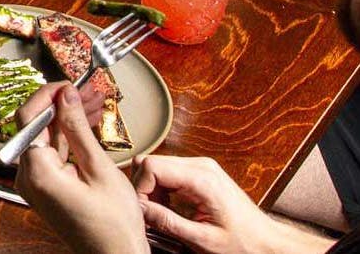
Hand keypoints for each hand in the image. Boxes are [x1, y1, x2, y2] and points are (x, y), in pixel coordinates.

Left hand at [15, 85, 147, 253]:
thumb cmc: (114, 225)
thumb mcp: (100, 169)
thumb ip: (78, 129)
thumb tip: (66, 96)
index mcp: (37, 172)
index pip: (28, 118)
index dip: (46, 95)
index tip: (66, 84)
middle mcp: (28, 177)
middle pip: (36, 127)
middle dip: (60, 105)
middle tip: (85, 90)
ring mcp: (36, 184)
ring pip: (46, 139)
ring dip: (67, 119)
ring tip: (91, 101)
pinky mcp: (46, 188)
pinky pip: (52, 154)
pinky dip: (68, 138)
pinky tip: (86, 123)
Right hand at [134, 156, 330, 253]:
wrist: (267, 242)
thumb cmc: (243, 243)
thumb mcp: (203, 240)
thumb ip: (168, 222)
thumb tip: (139, 209)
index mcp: (202, 179)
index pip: (151, 166)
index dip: (140, 189)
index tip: (143, 211)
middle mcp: (201, 165)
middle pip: (151, 162)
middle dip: (144, 189)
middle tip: (151, 214)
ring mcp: (201, 166)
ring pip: (157, 165)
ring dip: (152, 190)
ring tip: (162, 213)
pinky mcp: (200, 172)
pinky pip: (168, 172)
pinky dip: (162, 189)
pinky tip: (170, 207)